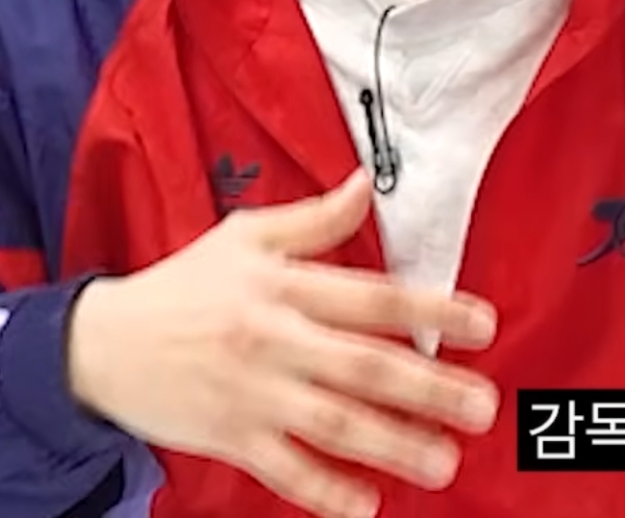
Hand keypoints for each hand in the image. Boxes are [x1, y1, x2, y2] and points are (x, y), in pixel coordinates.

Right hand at [66, 169, 500, 517]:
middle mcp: (276, 341)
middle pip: (364, 366)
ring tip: (444, 461)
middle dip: (429, 389)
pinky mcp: (229, 437)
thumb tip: (366, 185)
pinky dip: (324, 491)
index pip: (375, 298)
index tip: (483, 325)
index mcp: (287, 288)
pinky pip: (283, 470)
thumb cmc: (181, 285)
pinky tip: (366, 506)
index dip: (433, 310)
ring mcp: (253, 394)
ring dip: (393, 446)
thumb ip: (316, 218)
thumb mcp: (246, 235)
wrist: (95, 343)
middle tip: (482, 406)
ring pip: (333, 424)